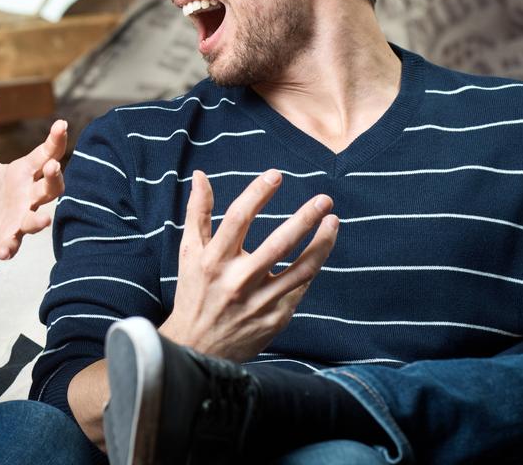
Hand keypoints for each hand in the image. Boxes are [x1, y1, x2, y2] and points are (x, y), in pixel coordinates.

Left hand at [0, 86, 67, 266]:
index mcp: (22, 173)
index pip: (45, 154)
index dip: (55, 141)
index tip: (61, 125)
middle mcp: (26, 196)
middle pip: (50, 187)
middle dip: (55, 177)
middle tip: (53, 165)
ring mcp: (17, 220)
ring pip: (35, 219)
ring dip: (39, 219)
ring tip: (42, 218)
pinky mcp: (4, 240)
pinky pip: (11, 244)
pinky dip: (10, 246)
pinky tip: (6, 247)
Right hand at [158, 170, 336, 361]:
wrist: (197, 348)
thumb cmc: (193, 292)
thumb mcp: (188, 253)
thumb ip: (197, 213)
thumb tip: (201, 175)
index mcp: (213, 261)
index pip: (238, 218)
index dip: (258, 194)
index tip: (276, 175)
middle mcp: (237, 281)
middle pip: (278, 243)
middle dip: (305, 218)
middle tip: (324, 199)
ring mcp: (259, 302)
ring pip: (301, 268)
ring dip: (321, 243)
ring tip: (333, 221)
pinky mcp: (275, 319)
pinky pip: (300, 288)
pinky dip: (312, 267)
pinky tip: (320, 250)